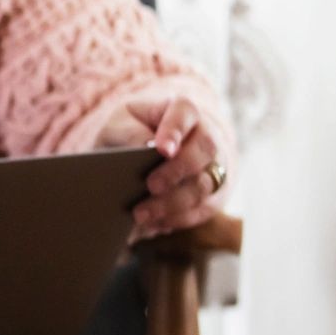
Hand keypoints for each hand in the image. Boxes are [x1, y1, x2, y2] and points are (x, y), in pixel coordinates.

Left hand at [95, 94, 226, 237]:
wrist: (142, 149)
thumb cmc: (130, 131)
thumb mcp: (120, 124)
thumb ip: (129, 132)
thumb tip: (144, 147)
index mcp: (182, 110)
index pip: (185, 112)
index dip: (175, 130)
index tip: (161, 150)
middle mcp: (206, 135)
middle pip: (204, 150)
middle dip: (177, 171)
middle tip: (151, 186)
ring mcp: (215, 164)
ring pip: (204, 184)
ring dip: (173, 202)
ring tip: (141, 214)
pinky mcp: (214, 193)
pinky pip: (204, 208)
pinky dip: (178, 218)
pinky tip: (155, 223)